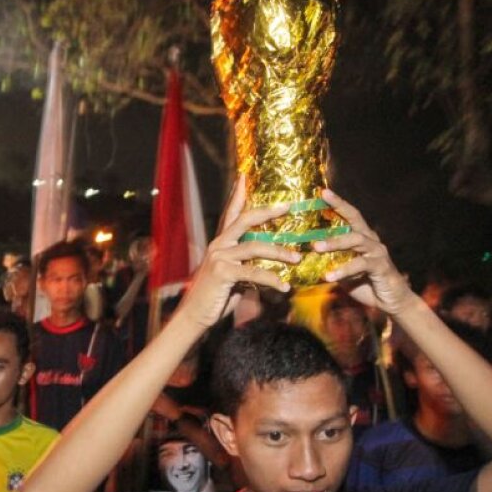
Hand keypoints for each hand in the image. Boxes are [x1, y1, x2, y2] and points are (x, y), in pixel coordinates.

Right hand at [173, 177, 298, 331]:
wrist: (194, 315)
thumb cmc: (214, 297)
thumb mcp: (231, 277)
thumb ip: (245, 266)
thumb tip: (266, 266)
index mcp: (220, 243)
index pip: (231, 213)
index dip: (237, 194)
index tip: (245, 176)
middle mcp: (218, 245)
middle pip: (245, 220)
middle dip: (267, 212)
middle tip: (287, 207)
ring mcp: (219, 257)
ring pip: (254, 247)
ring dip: (279, 252)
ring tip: (297, 258)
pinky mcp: (223, 273)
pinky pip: (253, 273)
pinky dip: (272, 279)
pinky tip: (285, 286)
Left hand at [313, 189, 417, 315]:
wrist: (391, 302)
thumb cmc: (366, 285)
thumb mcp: (343, 272)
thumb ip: (331, 262)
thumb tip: (308, 258)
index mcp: (363, 238)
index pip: (350, 215)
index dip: (338, 203)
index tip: (322, 192)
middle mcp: (371, 240)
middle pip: (355, 219)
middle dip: (338, 208)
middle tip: (320, 201)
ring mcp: (378, 252)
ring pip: (356, 239)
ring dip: (335, 242)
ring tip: (316, 248)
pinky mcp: (381, 266)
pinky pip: (360, 265)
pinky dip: (344, 270)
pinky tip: (329, 276)